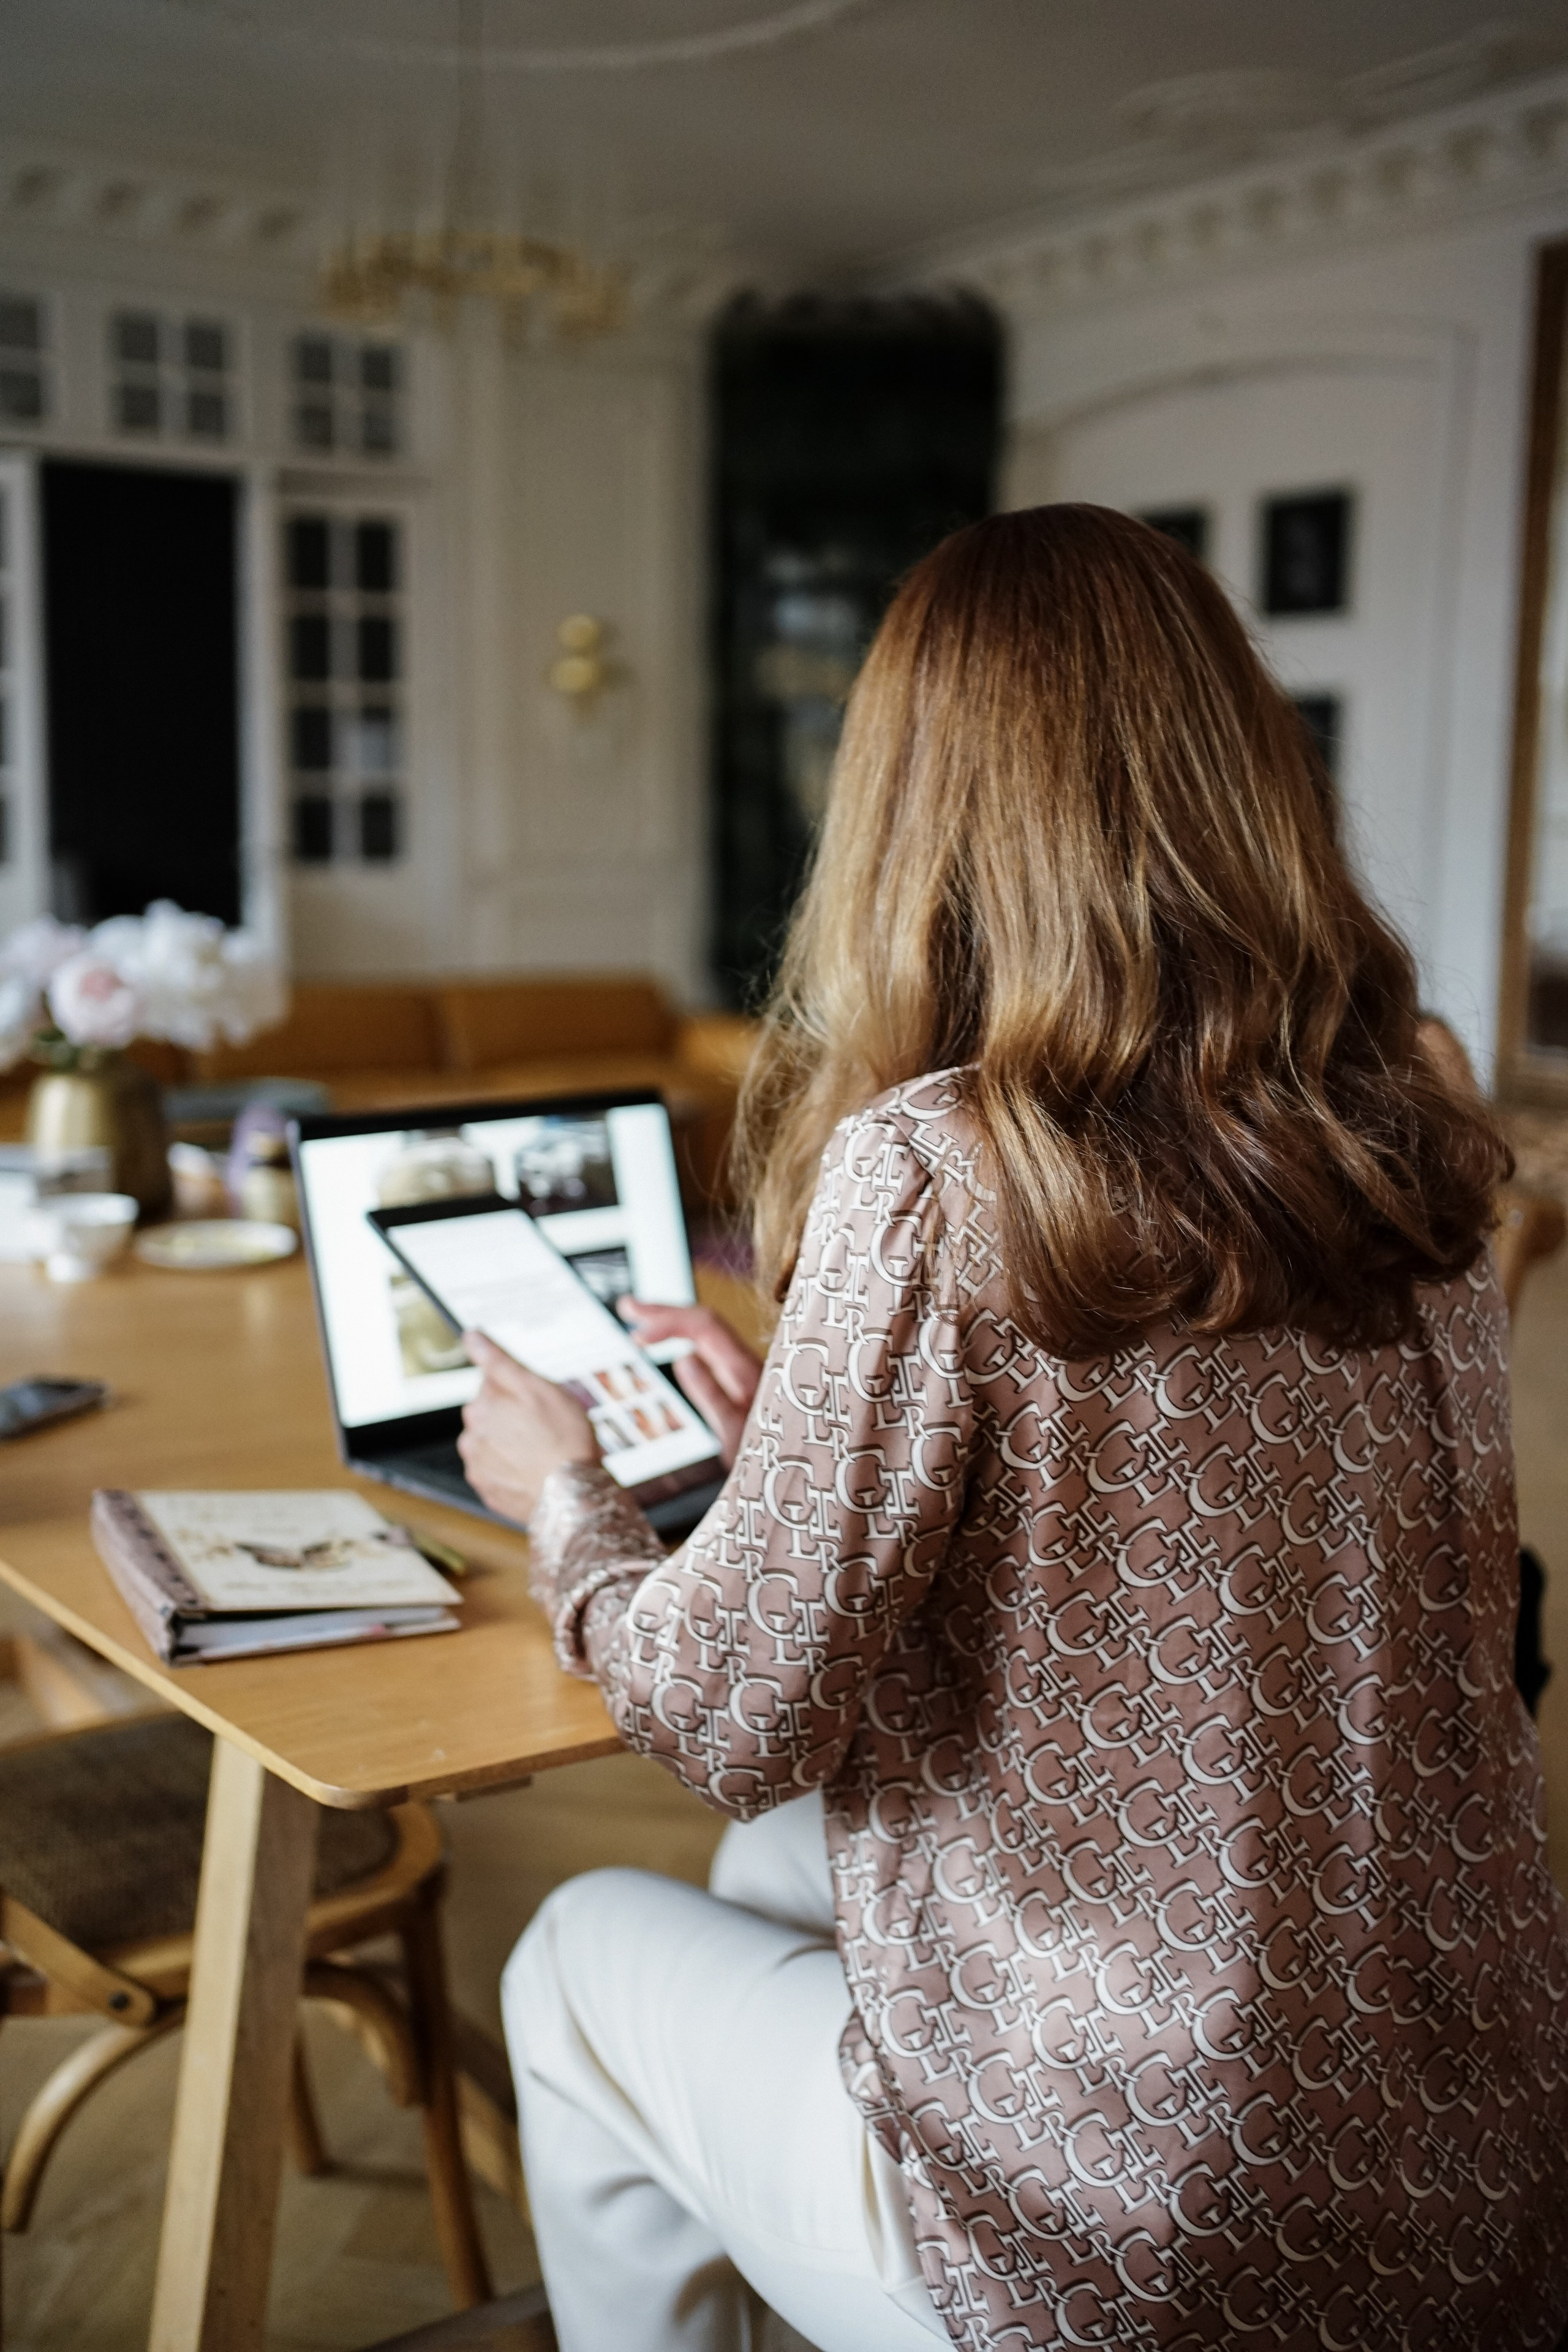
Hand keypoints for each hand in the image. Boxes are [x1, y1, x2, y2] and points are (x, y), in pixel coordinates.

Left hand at [457, 1331, 598, 1523]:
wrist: (574, 1497)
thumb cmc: (563, 1438)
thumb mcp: (537, 1387)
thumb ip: (499, 1361)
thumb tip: (471, 1336)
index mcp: (481, 1407)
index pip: (491, 1384)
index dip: (519, 1389)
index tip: (539, 1400)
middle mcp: (472, 1437)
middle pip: (490, 1414)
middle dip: (512, 1415)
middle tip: (546, 1425)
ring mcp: (478, 1467)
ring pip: (492, 1442)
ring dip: (510, 1442)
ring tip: (542, 1450)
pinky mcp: (488, 1491)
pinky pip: (497, 1470)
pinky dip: (510, 1467)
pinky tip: (534, 1468)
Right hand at [618, 1298, 761, 1466]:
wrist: (800, 1472)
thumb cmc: (774, 1458)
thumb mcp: (738, 1433)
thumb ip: (713, 1396)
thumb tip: (682, 1357)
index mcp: (746, 1369)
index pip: (704, 1326)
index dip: (669, 1322)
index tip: (637, 1335)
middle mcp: (746, 1363)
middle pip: (703, 1321)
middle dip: (665, 1311)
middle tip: (628, 1307)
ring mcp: (745, 1372)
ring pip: (707, 1334)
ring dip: (674, 1322)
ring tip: (640, 1317)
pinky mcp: (742, 1384)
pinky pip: (710, 1351)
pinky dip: (685, 1341)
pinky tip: (672, 1346)